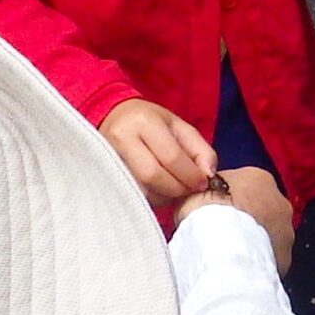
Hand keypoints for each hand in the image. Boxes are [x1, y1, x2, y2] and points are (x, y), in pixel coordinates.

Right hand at [100, 98, 217, 203]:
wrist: (112, 117)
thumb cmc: (149, 122)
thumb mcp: (178, 126)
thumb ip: (200, 149)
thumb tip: (208, 175)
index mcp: (144, 122)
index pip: (171, 157)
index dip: (191, 175)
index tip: (201, 182)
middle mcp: (122, 139)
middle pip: (153, 176)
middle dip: (177, 188)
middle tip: (188, 189)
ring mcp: (110, 159)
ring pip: (142, 190)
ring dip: (164, 196)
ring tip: (173, 188)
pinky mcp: (106, 175)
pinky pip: (133, 194)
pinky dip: (151, 198)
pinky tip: (158, 190)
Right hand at [176, 164, 295, 273]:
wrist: (223, 244)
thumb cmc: (208, 214)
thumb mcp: (192, 194)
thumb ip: (200, 195)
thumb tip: (196, 202)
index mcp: (258, 177)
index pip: (243, 186)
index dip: (226, 201)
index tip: (214, 213)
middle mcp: (278, 200)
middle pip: (260, 209)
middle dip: (244, 221)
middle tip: (223, 233)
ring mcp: (286, 229)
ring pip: (267, 234)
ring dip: (252, 241)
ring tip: (230, 253)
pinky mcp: (286, 256)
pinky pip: (270, 256)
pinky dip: (257, 260)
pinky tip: (240, 265)